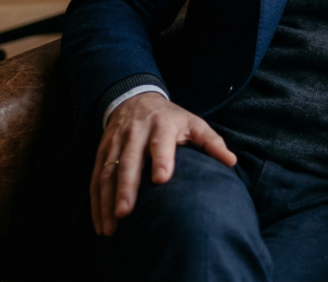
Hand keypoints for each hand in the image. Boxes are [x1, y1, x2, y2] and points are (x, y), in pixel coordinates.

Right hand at [91, 91, 235, 236]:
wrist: (136, 99)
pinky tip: (100, 223)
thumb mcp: (193, 123)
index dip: (161, 158)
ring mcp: (117, 142)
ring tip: (111, 227)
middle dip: (127, 187)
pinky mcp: (102, 152)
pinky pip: (96, 178)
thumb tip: (231, 161)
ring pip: (109, 171)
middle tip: (126, 212)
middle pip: (130, 160)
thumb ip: (211, 142)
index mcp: (163, 124)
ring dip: (107, 200)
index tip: (162, 179)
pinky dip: (96, 202)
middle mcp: (137, 132)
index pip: (161, 141)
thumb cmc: (171, 118)